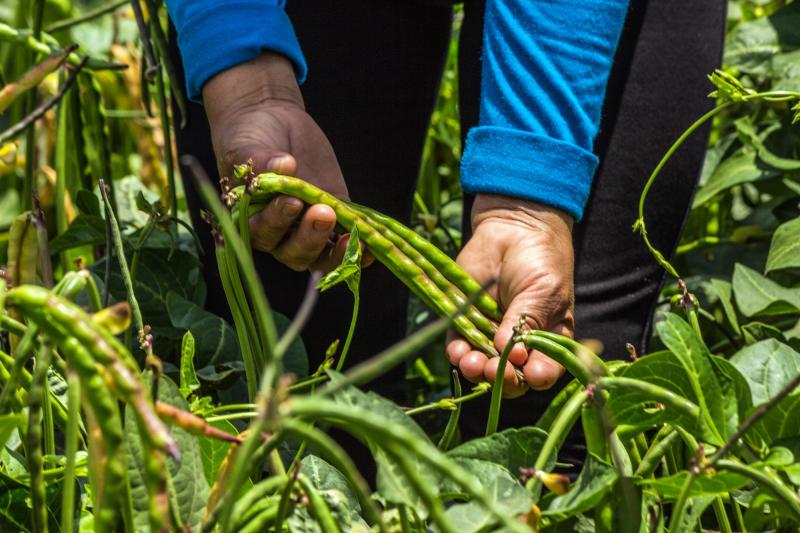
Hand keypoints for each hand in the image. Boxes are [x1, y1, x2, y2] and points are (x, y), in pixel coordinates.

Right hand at [203, 52, 349, 271]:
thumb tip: (283, 165)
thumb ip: (259, 159)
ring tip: (351, 235)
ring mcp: (307, 229)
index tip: (292, 201)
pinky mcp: (333, 219)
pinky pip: (344, 245)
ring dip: (336, 252)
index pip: (262, 233)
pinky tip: (369, 248)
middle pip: (293, 252)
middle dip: (310, 237)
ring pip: (320, 257)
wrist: (273, 122)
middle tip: (324, 213)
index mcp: (250, 221)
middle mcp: (278, 234)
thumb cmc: (250, 138)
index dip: (277, 222)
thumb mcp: (247, 145)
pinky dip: (357, 251)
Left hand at [445, 194, 574, 396]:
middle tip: (498, 371)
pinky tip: (458, 352)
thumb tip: (510, 355)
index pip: (544, 371)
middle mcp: (518, 346)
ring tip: (473, 363)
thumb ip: (528, 322)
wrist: (512, 229)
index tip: (532, 374)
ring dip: (477, 370)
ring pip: (482, 367)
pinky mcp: (465, 322)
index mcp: (548, 341)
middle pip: (511, 377)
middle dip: (504, 379)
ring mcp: (490, 336)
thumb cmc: (539, 260)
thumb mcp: (544, 290)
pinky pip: (459, 346)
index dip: (538, 377)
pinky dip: (457, 353)